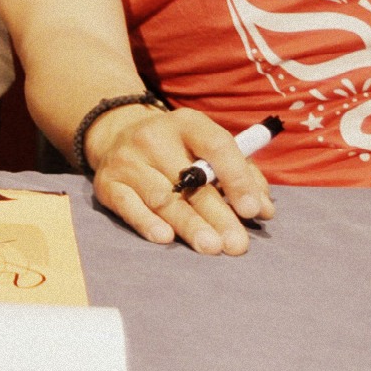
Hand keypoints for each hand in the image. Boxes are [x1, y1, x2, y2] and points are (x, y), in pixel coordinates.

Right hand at [84, 105, 273, 254]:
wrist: (118, 138)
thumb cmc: (178, 150)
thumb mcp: (207, 148)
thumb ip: (241, 174)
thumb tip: (263, 210)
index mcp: (186, 123)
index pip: (216, 146)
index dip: (237, 178)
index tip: (253, 210)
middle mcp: (152, 137)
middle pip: (190, 180)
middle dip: (217, 214)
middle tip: (237, 244)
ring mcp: (126, 160)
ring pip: (162, 197)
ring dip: (188, 224)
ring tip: (211, 247)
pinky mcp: (107, 183)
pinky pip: (128, 206)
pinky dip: (146, 222)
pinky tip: (165, 237)